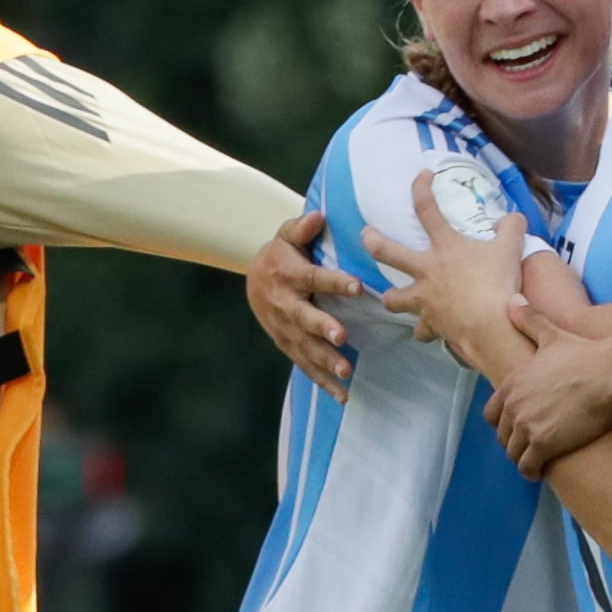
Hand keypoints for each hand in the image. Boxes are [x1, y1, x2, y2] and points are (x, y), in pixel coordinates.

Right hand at [245, 212, 360, 398]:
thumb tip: (317, 216)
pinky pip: (305, 365)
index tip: (357, 286)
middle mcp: (285, 305)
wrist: (254, 279)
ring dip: (325, 361)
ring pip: (305, 347)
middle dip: (322, 328)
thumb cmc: (282, 253)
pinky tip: (342, 395)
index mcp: (289, 275)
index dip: (335, 282)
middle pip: (305, 318)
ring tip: (346, 372)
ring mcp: (285, 329)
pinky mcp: (288, 345)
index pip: (314, 278)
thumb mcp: (287, 235)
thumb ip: (302, 227)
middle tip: (342, 337)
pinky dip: (322, 381)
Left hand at [364, 172, 529, 372]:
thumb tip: (514, 217)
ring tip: (395, 298)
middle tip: (366, 236)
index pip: (427, 209)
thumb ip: (511, 228)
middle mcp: (426, 270)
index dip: (421, 188)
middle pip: (386, 252)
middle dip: (372, 241)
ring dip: (393, 298)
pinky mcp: (430, 324)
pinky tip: (429, 331)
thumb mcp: (510, 248)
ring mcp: (424, 299)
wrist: (491, 324)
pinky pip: (421, 331)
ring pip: (392, 299)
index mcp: (445, 246)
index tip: (421, 175)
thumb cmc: (498, 282)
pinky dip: (425, 330)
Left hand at [486, 302, 611, 475]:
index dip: (503, 423)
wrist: (610, 375)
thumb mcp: (553, 334)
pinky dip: (532, 470)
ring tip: (536, 461)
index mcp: (512, 383)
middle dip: (514, 442)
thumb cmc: (586, 354)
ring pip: (513, 453)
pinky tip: (542, 471)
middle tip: (530, 447)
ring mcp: (527, 426)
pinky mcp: (543, 444)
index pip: (491, 414)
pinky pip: (528, 466)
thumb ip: (529, 320)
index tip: (517, 428)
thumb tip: (513, 300)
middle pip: (502, 436)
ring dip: (523, 458)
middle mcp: (514, 405)